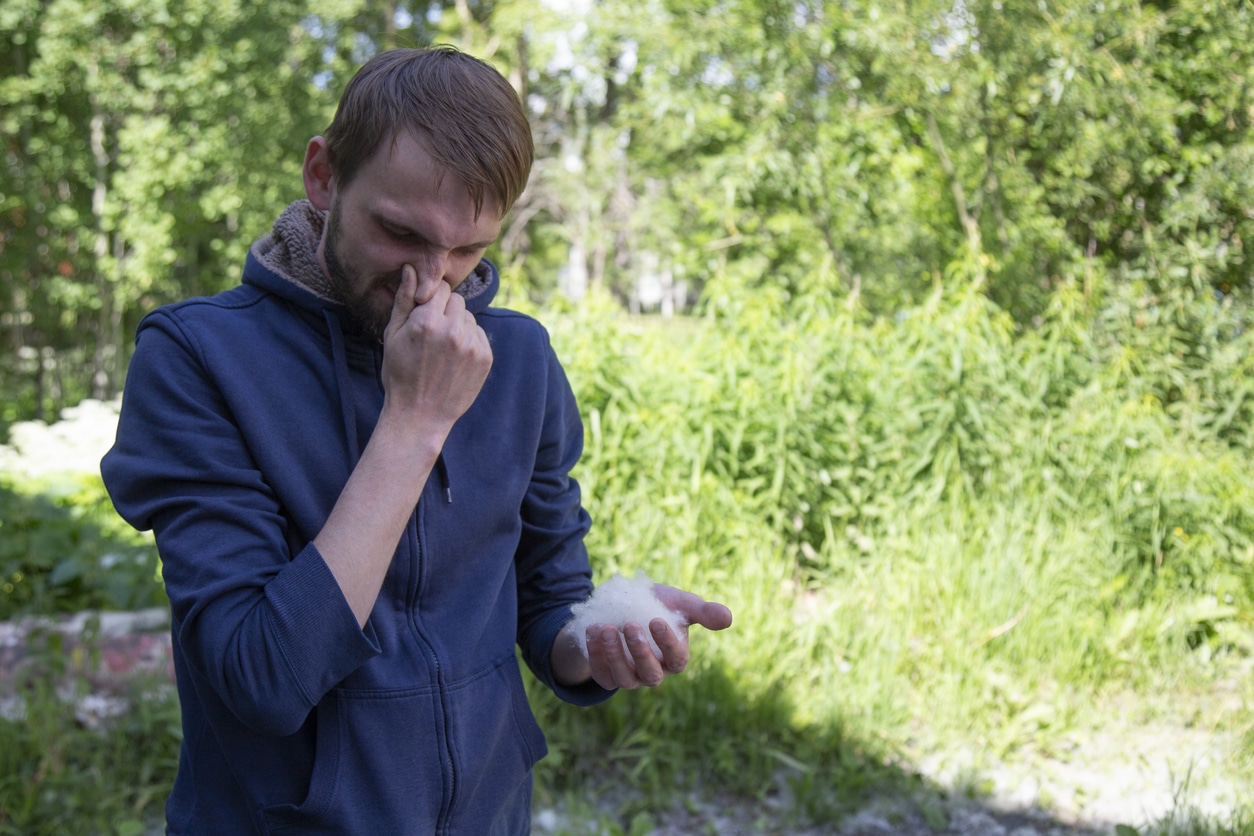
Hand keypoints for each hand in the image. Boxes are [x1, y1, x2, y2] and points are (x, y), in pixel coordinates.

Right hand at [380, 264, 492, 432]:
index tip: (424, 312)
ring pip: (469, 317)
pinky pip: (478, 335)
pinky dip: (468, 342)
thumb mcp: (393, 335)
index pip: (440, 288)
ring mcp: (472, 345)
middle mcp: (452, 330)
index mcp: (427, 321)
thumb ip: (405, 299)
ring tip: (442, 350)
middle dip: (445, 310)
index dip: (431, 298)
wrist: (420, 415)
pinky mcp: (485, 358)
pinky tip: (453, 360)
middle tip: (432, 333)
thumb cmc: (399, 373)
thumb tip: (411, 268)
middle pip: (457, 300)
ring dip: (458, 326)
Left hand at [583, 584, 732, 690]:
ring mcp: (629, 678)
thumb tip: (728, 618)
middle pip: (651, 674)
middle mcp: (654, 673)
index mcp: (675, 658)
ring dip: (614, 656)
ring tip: (606, 629)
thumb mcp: (679, 604)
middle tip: (630, 625)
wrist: (622, 608)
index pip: (677, 659)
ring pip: (624, 679)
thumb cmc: (657, 606)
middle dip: (640, 652)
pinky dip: (595, 655)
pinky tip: (592, 631)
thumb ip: (703, 611)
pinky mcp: (607, 676)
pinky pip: (601, 674)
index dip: (668, 643)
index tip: (656, 620)